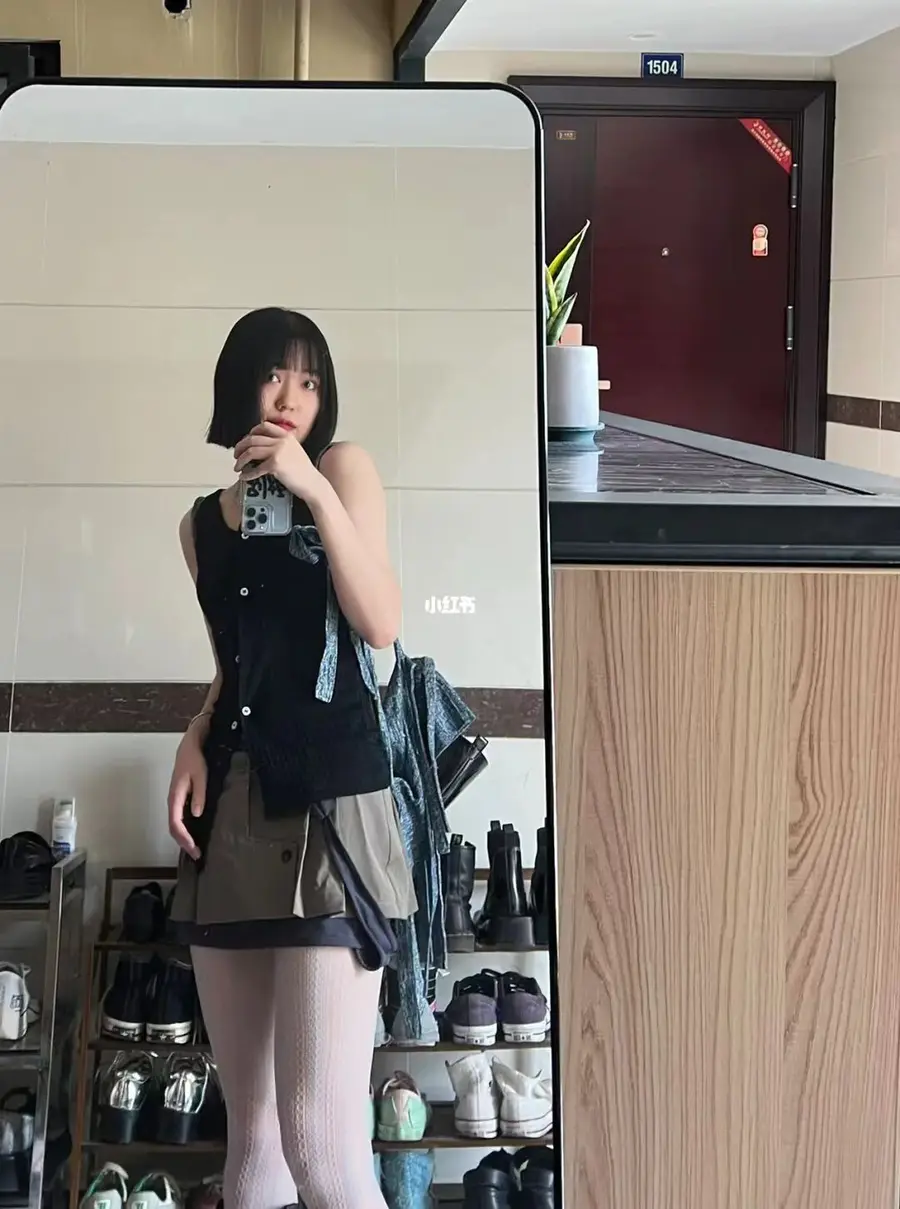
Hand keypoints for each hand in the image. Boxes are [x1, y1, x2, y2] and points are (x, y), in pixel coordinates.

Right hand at [167, 729, 206, 859]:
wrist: (190, 745)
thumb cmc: (195, 759)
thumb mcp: (201, 775)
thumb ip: (199, 794)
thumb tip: (197, 814)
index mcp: (175, 796)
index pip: (175, 823)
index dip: (184, 839)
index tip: (194, 849)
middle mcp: (172, 800)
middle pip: (173, 827)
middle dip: (183, 843)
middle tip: (196, 854)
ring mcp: (174, 800)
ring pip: (175, 824)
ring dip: (183, 837)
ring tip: (195, 848)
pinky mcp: (179, 798)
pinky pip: (178, 818)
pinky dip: (184, 829)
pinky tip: (194, 833)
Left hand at [234, 423, 321, 500]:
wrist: (313, 483)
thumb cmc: (304, 471)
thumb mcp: (294, 450)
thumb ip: (281, 444)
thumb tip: (260, 446)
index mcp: (286, 436)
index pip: (264, 426)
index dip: (251, 432)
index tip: (246, 440)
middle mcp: (282, 441)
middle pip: (253, 439)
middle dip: (240, 447)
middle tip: (236, 455)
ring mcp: (278, 452)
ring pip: (251, 451)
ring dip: (241, 460)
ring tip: (238, 467)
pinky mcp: (275, 465)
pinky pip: (255, 468)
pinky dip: (247, 474)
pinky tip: (244, 477)